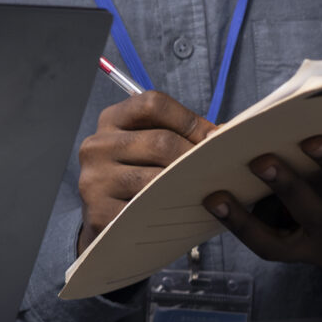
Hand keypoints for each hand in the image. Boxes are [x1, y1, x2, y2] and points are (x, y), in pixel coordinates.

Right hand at [78, 90, 212, 247]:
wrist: (103, 217)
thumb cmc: (136, 175)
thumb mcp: (146, 146)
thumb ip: (178, 134)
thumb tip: (226, 131)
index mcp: (111, 120)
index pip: (153, 104)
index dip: (190, 119)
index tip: (214, 137)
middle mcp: (97, 146)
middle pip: (160, 141)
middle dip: (196, 156)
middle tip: (221, 169)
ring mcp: (94, 180)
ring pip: (156, 177)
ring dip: (188, 184)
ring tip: (208, 189)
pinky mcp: (99, 213)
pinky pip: (147, 209)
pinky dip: (171, 209)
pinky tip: (184, 211)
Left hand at [203, 123, 321, 293]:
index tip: (314, 138)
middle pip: (315, 213)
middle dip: (289, 188)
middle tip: (262, 158)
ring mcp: (318, 247)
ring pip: (282, 237)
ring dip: (248, 216)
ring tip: (220, 190)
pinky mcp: (296, 254)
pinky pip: (264, 245)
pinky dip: (237, 226)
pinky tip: (213, 200)